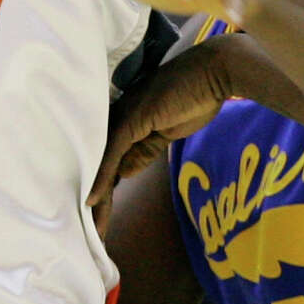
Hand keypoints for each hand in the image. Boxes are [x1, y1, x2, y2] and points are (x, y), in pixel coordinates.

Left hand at [89, 41, 232, 211]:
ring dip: (96, 197)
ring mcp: (122, 116)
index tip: (100, 216)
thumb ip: (143, 151)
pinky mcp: (131, 119)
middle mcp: (116, 117)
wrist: (212, 73)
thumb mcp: (165, 132)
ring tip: (92, 227)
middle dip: (97, 200)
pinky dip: (100, 178)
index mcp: (123, 120)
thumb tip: (123, 173)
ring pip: (101, 163)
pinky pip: (111, 154)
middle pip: (100, 164)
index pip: (108, 160)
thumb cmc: (193, 96)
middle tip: (92, 231)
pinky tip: (92, 200)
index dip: (103, 187)